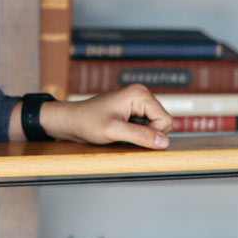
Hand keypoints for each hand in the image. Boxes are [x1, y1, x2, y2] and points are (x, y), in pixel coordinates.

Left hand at [36, 84, 171, 147]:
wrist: (70, 122)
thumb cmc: (87, 122)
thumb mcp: (113, 131)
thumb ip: (140, 136)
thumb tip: (164, 142)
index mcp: (140, 94)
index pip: (166, 121)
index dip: (153, 134)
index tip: (129, 134)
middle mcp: (142, 95)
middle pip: (163, 124)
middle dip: (147, 134)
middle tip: (123, 133)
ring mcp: (138, 103)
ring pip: (156, 128)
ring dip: (140, 135)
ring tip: (120, 132)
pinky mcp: (133, 112)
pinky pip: (146, 128)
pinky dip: (136, 134)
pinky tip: (120, 131)